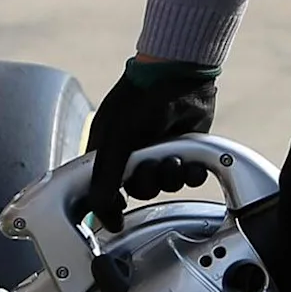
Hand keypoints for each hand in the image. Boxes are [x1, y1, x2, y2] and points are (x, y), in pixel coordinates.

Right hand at [80, 59, 219, 228]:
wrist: (180, 78)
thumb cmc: (139, 101)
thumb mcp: (116, 140)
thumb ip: (105, 177)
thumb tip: (100, 210)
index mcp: (106, 153)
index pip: (101, 190)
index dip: (109, 204)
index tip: (117, 213)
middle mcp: (131, 157)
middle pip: (137, 191)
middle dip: (148, 182)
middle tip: (152, 165)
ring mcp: (158, 155)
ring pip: (164, 187)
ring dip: (170, 177)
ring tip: (174, 157)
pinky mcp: (184, 153)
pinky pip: (187, 179)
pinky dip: (191, 174)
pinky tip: (190, 161)